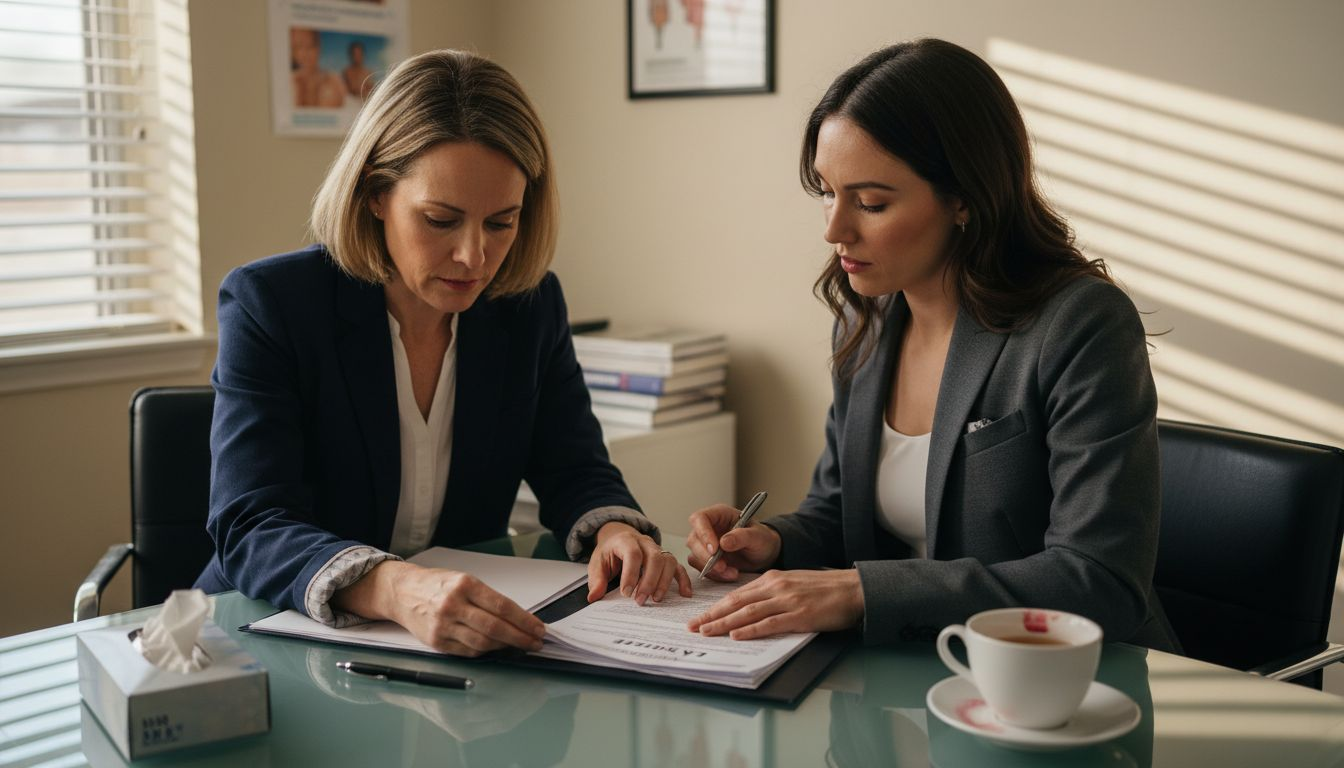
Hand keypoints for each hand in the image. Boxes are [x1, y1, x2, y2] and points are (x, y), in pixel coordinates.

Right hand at [333, 560, 545, 656]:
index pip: (502, 606)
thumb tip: (519, 619)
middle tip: (535, 643)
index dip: (524, 620)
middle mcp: (453, 605)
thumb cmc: (437, 585)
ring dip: (505, 647)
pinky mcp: (437, 642)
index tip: (539, 628)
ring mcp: (443, 625)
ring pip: (483, 642)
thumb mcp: (464, 580)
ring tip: (519, 646)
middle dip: (520, 638)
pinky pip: (468, 651)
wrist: (402, 592)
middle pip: (495, 627)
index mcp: (464, 585)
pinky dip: (486, 651)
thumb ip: (488, 599)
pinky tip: (497, 648)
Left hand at [587, 521, 692, 604]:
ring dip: (664, 581)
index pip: (632, 553)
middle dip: (648, 581)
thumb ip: (596, 579)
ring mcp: (658, 549)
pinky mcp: (666, 558)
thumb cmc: (610, 552)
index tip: (626, 593)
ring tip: (656, 599)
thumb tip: (594, 597)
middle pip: (654, 557)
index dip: (630, 574)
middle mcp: (645, 542)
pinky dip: (683, 579)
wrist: (619, 537)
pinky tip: (684, 593)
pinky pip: (678, 566)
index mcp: (626, 540)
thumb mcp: (597, 563)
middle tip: (641, 600)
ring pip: (668, 561)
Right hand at [686, 504, 781, 580]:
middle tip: (723, 567)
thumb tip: (723, 542)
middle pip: (693, 540)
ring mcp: (705, 543)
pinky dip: (714, 574)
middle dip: (706, 557)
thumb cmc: (761, 539)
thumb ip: (742, 536)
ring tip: (732, 572)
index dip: (703, 534)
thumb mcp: (757, 536)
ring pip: (694, 556)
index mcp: (719, 514)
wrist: (763, 554)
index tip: (715, 550)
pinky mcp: (706, 558)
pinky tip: (730, 574)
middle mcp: (708, 527)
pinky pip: (701, 568)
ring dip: (711, 568)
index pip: (700, 518)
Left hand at [687, 568, 863, 639]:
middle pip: (736, 603)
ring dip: (724, 623)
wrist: (852, 589)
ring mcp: (787, 601)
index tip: (700, 616)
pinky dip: (751, 629)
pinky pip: (770, 623)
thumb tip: (749, 608)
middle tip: (693, 626)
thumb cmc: (825, 589)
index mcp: (772, 578)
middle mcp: (775, 587)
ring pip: (748, 612)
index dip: (716, 606)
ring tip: (707, 631)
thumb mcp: (792, 583)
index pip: (737, 594)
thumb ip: (771, 593)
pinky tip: (737, 635)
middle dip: (712, 615)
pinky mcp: (799, 615)